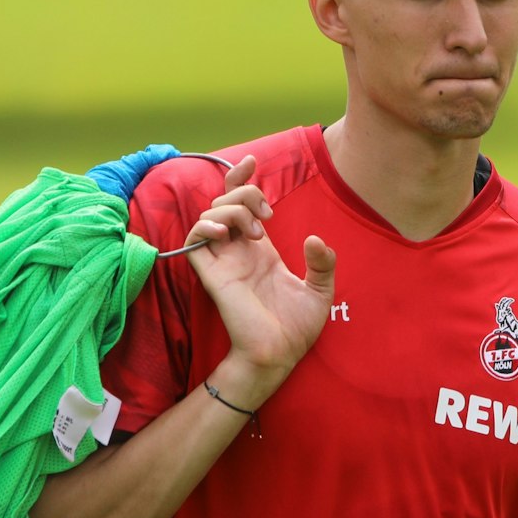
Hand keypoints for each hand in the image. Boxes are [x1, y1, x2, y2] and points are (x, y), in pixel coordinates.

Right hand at [182, 154, 336, 400]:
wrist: (280, 355)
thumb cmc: (296, 328)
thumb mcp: (321, 290)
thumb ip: (323, 263)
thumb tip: (314, 239)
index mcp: (259, 250)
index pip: (241, 203)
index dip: (242, 179)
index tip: (253, 162)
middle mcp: (238, 251)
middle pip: (224, 201)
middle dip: (245, 193)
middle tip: (267, 216)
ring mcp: (223, 261)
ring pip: (209, 214)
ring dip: (232, 210)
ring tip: (256, 232)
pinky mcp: (213, 275)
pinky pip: (194, 241)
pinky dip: (205, 227)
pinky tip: (226, 233)